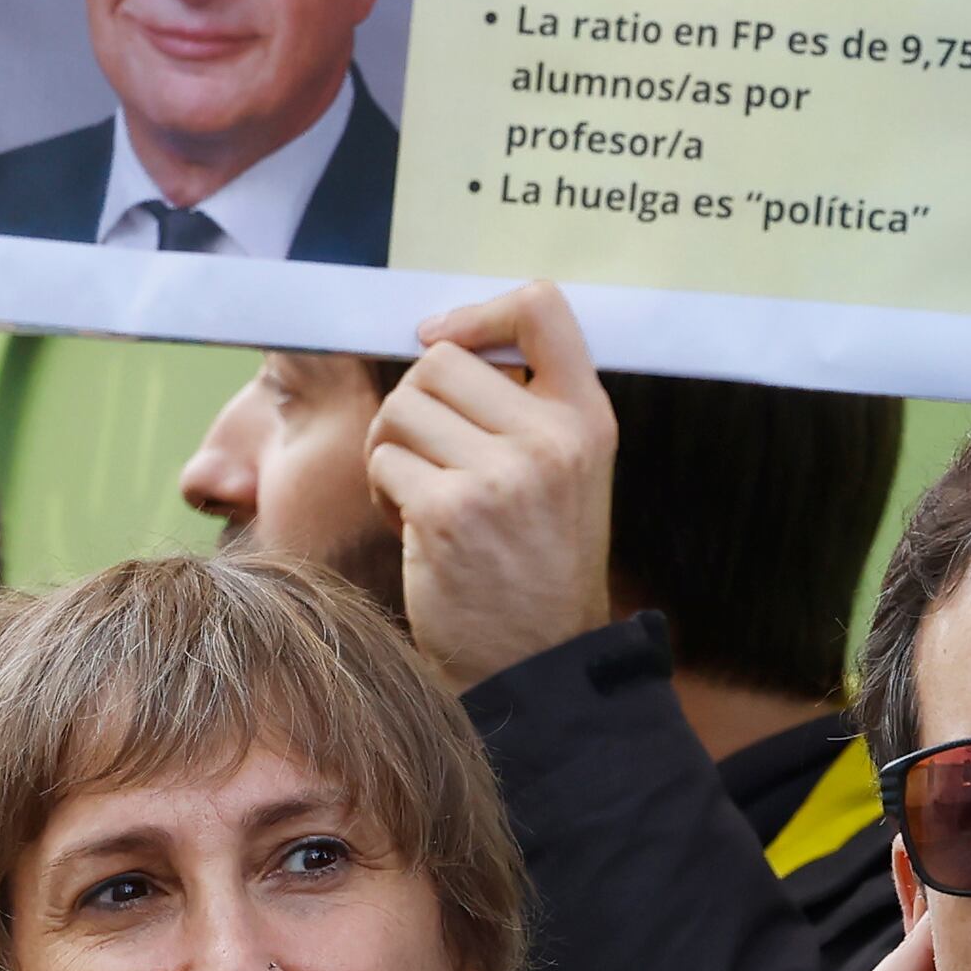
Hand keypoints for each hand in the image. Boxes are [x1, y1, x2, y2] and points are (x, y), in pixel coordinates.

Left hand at [367, 282, 618, 687]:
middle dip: (414, 405)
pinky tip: (413, 529)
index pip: (543, 307)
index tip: (447, 342)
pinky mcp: (448, 513)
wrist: (538, 664)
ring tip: (421, 494)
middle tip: (428, 456)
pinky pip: (383, 461)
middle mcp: (553, 440)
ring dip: (393, 449)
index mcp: (588, 419)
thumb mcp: (565, 474)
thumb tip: (441, 338)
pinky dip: (383, 492)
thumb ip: (527, 406)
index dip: (480, 312)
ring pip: (401, 407)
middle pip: (440, 359)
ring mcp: (502, 476)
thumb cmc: (537, 564)